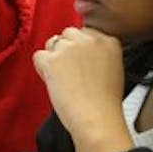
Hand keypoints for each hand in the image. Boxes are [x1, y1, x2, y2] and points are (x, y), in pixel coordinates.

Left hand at [33, 27, 131, 151]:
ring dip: (53, 59)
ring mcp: (69, 48)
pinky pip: (38, 57)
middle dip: (65, 50)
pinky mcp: (52, 60)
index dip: (79, 49)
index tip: (81, 64)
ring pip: (52, 43)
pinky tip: (54, 82)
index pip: (85, 33)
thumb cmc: (105, 102)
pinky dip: (41, 69)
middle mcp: (89, 39)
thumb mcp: (114, 68)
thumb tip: (82, 51)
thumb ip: (99, 53)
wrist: (97, 119)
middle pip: (67, 34)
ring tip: (63, 80)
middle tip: (70, 72)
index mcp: (108, 40)